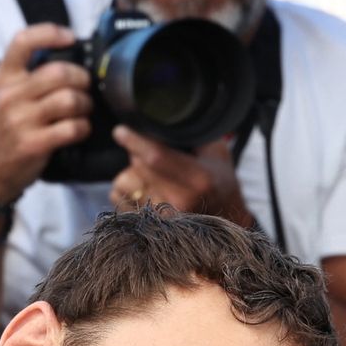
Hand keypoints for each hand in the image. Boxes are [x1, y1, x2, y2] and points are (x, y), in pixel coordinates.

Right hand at [0, 23, 95, 202]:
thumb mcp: (1, 95)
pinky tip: (80, 129)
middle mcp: (9, 95)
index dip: (50, 33)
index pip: (23, 41)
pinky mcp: (33, 144)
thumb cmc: (0, 130)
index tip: (70, 38)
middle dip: (82, 79)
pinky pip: (72, 128)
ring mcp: (20, 120)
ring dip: (85, 104)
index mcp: (2, 77)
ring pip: (69, 100)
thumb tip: (66, 59)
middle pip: (59, 72)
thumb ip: (25, 77)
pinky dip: (83, 127)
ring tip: (83, 110)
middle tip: (85, 87)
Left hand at [108, 127, 255, 226]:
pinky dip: (125, 190)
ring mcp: (163, 218)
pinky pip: (118, 199)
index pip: (156, 157)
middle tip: (146, 151)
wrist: (226, 219)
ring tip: (148, 173)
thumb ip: (193, 134)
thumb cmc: (219, 181)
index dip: (135, 141)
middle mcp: (180, 201)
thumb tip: (161, 118)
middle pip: (138, 167)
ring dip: (130, 173)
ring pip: (124, 183)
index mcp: (198, 179)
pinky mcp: (150, 227)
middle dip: (136, 153)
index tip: (121, 131)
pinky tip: (142, 189)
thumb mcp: (216, 152)